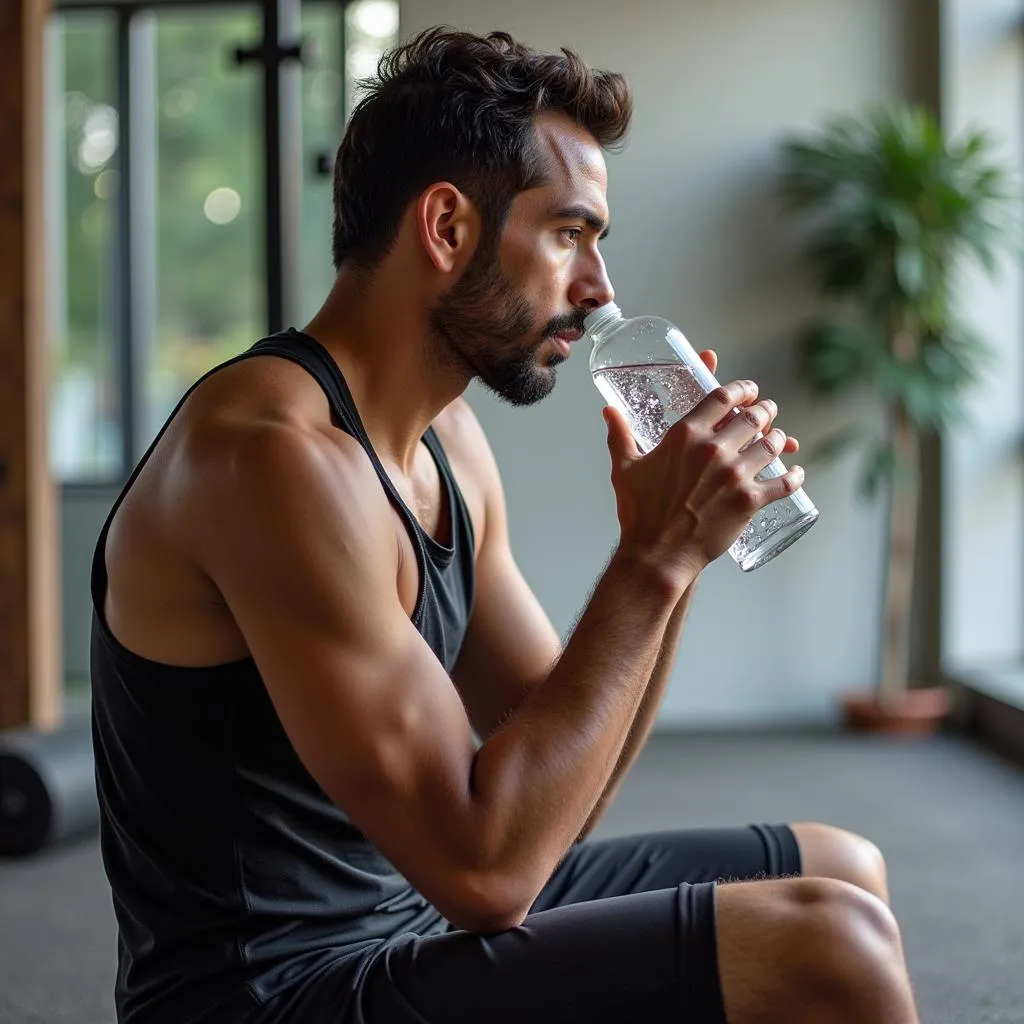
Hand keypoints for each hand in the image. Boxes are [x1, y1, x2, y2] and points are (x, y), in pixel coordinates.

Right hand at [604, 349, 802, 583]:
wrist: (657, 553)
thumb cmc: (640, 512)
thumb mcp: (625, 468)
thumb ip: (619, 436)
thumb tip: (608, 412)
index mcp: (685, 435)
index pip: (723, 397)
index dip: (742, 389)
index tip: (749, 390)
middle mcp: (713, 449)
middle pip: (753, 417)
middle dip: (765, 411)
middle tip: (768, 413)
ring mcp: (735, 474)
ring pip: (771, 445)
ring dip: (780, 438)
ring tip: (781, 439)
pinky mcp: (750, 500)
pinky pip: (783, 482)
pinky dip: (794, 476)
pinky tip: (796, 473)